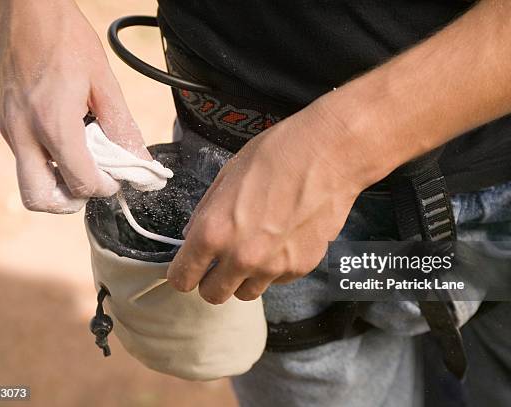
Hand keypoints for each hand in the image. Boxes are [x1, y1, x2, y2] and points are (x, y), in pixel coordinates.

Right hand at [0, 0, 149, 212]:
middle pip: (40, 199)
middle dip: (71, 201)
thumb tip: (141, 161)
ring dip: (58, 185)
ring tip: (82, 162)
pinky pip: (25, 161)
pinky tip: (67, 142)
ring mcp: (9, 130)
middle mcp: (24, 133)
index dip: (105, 188)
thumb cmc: (66, 39)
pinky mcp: (4, 123)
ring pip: (29, 183)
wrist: (25, 10)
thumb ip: (122, 128)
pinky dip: (48, 165)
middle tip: (92, 184)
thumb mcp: (104, 83)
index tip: (116, 178)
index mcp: (53, 123)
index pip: (80, 183)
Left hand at [167, 100, 368, 303]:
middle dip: (212, 281)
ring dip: (243, 278)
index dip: (183, 273)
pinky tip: (282, 239)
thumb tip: (193, 236)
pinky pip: (277, 280)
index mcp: (213, 232)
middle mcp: (241, 257)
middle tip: (220, 264)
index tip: (190, 268)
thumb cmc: (275, 155)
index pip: (183, 278)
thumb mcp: (227, 175)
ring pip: (246, 293)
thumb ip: (206, 212)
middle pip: (213, 295)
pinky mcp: (301, 267)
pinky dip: (274, 268)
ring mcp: (274, 267)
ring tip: (255, 249)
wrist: (328, 154)